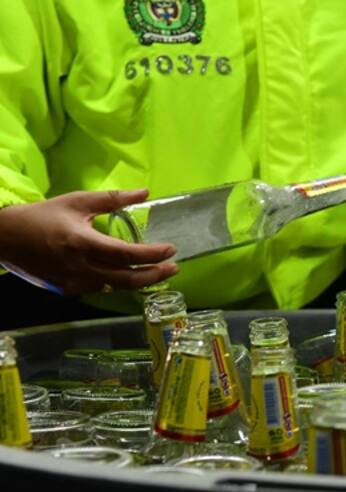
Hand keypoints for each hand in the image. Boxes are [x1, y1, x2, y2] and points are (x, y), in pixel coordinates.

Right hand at [0, 190, 177, 294]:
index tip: (171, 250)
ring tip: (159, 273)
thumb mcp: (78, 201)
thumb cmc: (44, 215)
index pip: (125, 254)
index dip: (151, 254)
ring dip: (140, 281)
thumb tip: (145, 192)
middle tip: (173, 268)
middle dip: (154, 275)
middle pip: (125, 278)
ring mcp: (74, 282)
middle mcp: (80, 267)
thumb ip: (113, 199)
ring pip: (115, 287)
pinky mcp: (69, 289)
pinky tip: (132, 276)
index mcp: (82, 242)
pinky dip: (120, 284)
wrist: (6, 238)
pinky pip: (101, 289)